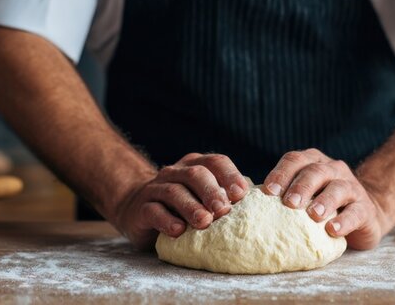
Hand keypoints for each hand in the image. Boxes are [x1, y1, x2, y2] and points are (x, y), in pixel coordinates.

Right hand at [112, 153, 250, 248]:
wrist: (137, 210)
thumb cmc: (183, 207)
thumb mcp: (203, 199)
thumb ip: (224, 199)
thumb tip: (257, 208)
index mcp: (196, 166)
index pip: (216, 162)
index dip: (230, 175)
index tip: (242, 194)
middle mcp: (176, 172)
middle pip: (196, 174)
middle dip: (212, 191)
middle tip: (224, 210)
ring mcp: (157, 188)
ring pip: (174, 191)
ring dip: (191, 207)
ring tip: (204, 222)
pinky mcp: (141, 208)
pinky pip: (153, 210)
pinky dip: (166, 220)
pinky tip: (178, 231)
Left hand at [262, 148, 392, 249]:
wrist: (363, 215)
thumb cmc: (321, 205)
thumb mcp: (303, 195)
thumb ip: (282, 195)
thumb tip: (245, 205)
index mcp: (312, 162)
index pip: (294, 161)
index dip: (280, 174)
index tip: (267, 192)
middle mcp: (332, 170)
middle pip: (315, 171)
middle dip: (300, 187)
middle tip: (289, 203)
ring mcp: (351, 187)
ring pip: (338, 188)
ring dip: (324, 201)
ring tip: (312, 215)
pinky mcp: (365, 209)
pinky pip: (355, 212)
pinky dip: (344, 221)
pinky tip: (332, 229)